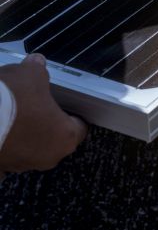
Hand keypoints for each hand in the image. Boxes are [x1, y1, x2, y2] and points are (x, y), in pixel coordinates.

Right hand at [0, 54, 87, 172]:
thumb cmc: (9, 99)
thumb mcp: (29, 75)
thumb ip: (37, 69)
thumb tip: (36, 62)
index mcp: (65, 137)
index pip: (78, 127)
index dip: (71, 114)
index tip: (64, 105)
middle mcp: (46, 158)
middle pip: (53, 140)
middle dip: (45, 124)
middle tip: (34, 107)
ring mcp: (20, 166)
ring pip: (29, 148)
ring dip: (23, 135)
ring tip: (10, 114)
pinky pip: (7, 154)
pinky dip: (4, 143)